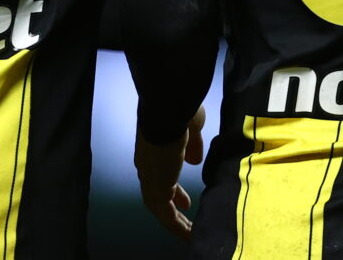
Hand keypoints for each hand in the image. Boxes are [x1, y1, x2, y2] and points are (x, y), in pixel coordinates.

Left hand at [133, 106, 205, 241]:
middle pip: (157, 193)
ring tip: (188, 233)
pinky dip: (176, 225)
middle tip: (185, 217)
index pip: (162, 174)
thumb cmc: (179, 111)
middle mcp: (147, 165)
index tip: (185, 201)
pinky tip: (189, 233)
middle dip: (171, 206)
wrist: (168, 109)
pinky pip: (166, 214)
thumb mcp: (191, 128)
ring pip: (159, 207)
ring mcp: (150, 177)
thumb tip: (195, 160)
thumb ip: (193, 145)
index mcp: (153, 149)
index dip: (173, 189)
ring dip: (173, 221)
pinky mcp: (157, 187)